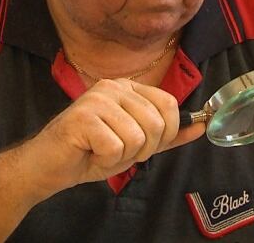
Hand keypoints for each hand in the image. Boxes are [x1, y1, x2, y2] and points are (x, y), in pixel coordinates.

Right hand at [22, 79, 204, 194]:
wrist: (50, 166)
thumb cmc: (93, 152)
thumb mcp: (139, 143)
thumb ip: (170, 135)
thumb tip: (203, 126)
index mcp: (129, 88)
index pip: (170, 104)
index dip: (167, 132)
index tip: (146, 144)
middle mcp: (114, 87)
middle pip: (157, 123)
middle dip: (143, 149)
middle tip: (118, 150)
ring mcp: (97, 99)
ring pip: (138, 137)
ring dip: (122, 156)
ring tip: (102, 150)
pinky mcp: (82, 117)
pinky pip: (116, 147)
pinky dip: (106, 159)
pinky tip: (90, 153)